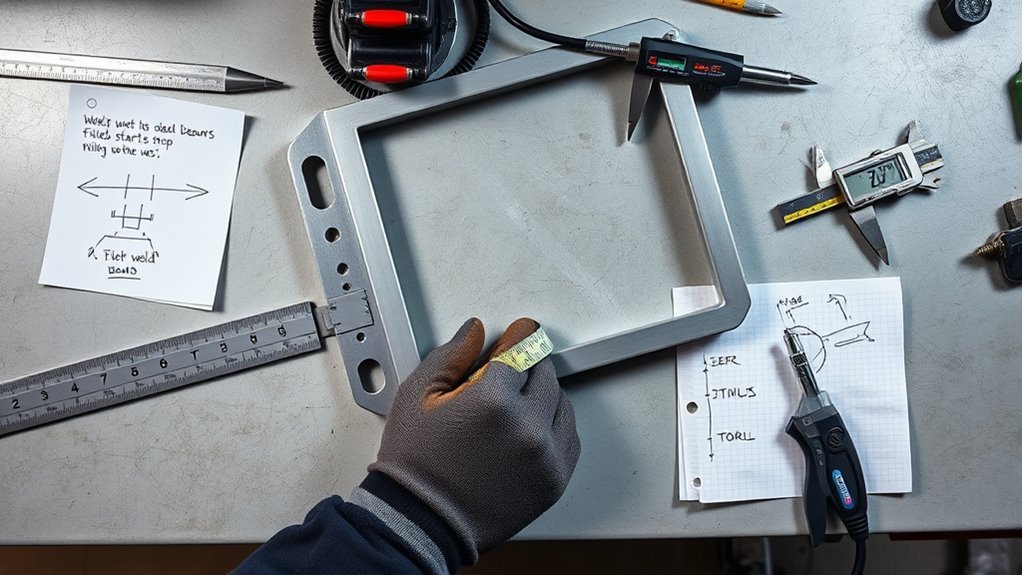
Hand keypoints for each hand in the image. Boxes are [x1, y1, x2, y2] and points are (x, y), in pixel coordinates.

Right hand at [369, 318, 579, 560]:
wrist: (423, 523)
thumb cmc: (416, 466)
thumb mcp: (417, 397)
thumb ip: (450, 356)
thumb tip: (475, 332)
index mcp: (493, 401)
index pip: (520, 349)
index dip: (517, 337)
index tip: (519, 332)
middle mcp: (527, 427)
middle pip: (545, 372)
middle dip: (528, 365)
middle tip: (510, 371)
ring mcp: (545, 456)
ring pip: (562, 402)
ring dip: (543, 394)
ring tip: (516, 403)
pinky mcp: (554, 480)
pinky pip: (570, 436)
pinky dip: (555, 425)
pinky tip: (531, 427)